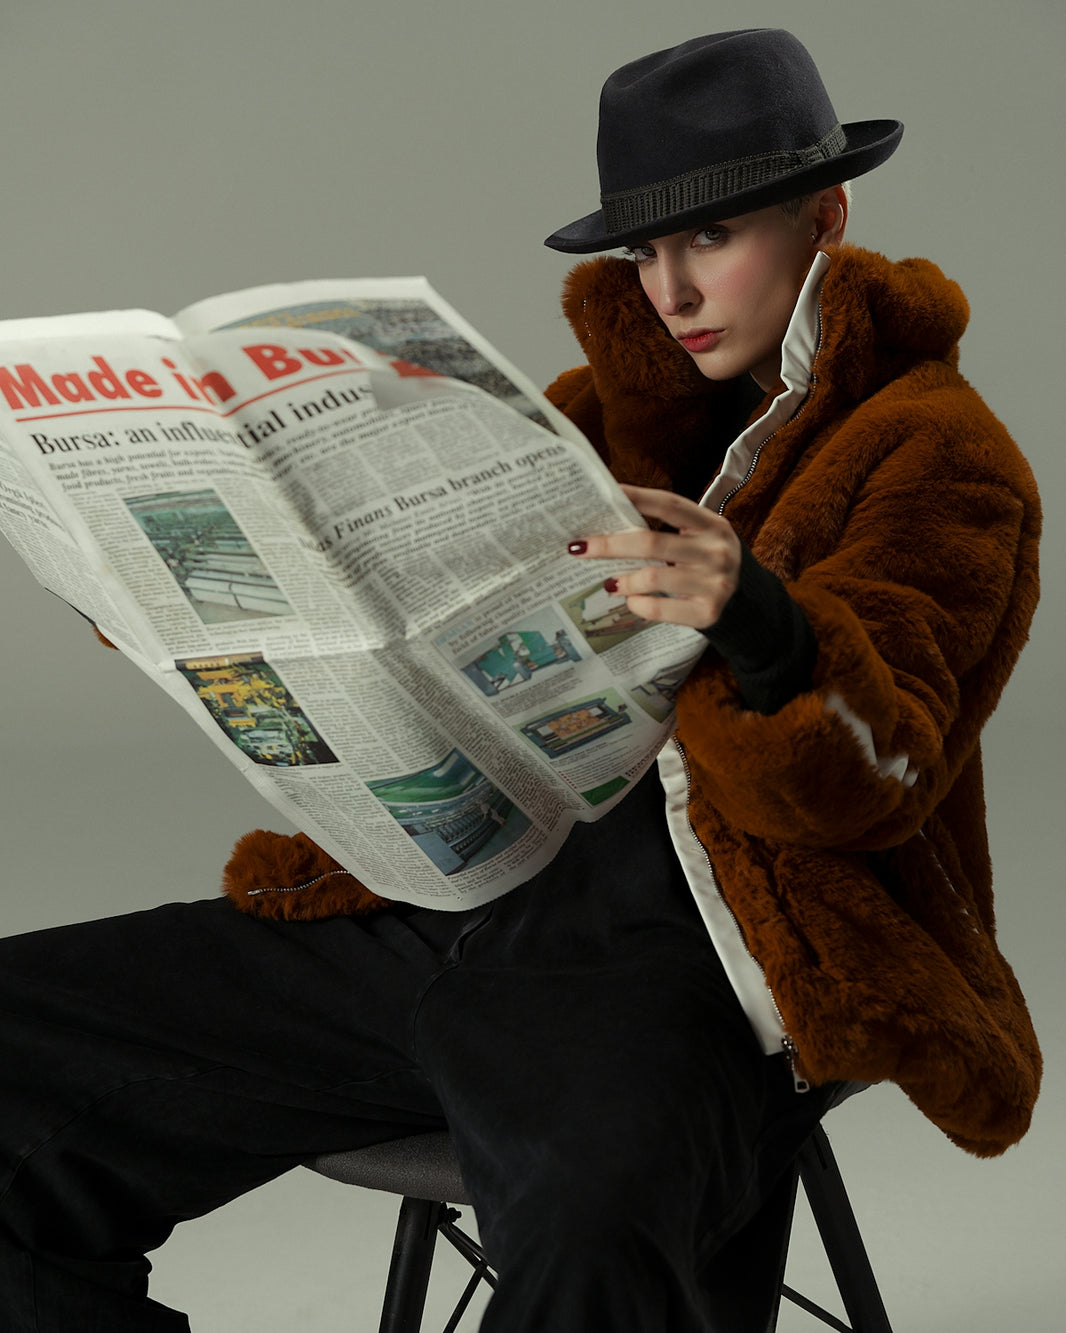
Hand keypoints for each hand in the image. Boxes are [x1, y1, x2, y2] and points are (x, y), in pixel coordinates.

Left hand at [568, 485, 740, 630]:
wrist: (750, 608)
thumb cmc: (711, 567)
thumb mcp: (701, 541)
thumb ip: (669, 531)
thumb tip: (611, 523)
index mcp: (713, 525)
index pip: (669, 504)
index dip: (636, 496)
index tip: (605, 493)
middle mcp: (716, 551)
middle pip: (652, 542)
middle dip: (610, 544)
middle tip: (579, 548)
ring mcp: (715, 583)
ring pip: (653, 577)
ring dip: (623, 580)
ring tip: (608, 583)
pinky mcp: (707, 613)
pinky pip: (660, 607)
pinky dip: (638, 603)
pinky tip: (631, 601)